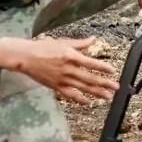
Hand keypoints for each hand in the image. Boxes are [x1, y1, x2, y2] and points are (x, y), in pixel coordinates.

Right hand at [0, 36, 116, 104]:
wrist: (26, 57)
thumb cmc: (44, 47)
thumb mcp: (63, 42)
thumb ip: (80, 43)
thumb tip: (93, 39)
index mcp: (71, 56)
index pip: (91, 63)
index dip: (103, 67)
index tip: (112, 71)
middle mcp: (68, 69)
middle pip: (90, 78)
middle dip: (104, 83)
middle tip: (116, 87)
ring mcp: (62, 79)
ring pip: (83, 88)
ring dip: (96, 93)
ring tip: (108, 96)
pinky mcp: (56, 87)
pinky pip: (70, 95)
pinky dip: (80, 99)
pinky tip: (89, 102)